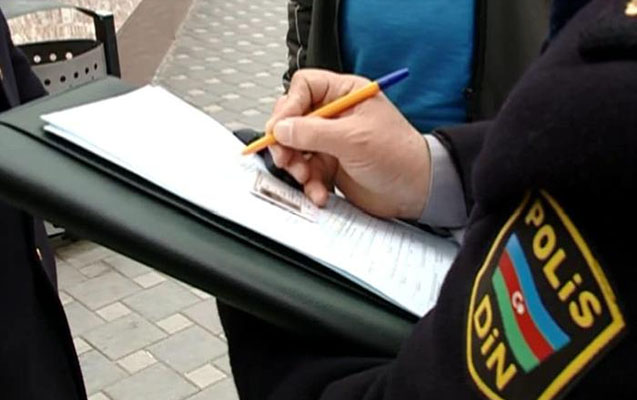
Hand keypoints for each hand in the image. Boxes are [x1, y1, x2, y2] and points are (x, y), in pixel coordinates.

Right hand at [265, 69, 430, 219]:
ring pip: (296, 147)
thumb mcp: (353, 139)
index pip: (304, 87)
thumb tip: (281, 128)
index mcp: (345, 94)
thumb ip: (313, 132)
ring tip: (305, 177)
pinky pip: (307, 170)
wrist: (416, 190)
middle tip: (285, 157)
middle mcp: (335, 114)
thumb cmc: (399, 155)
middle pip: (293, 118)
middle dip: (286, 140)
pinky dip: (309, 183)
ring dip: (295, 165)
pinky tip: (319, 192)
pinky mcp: (330, 164)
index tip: (280, 127)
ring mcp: (331, 140)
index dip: (289, 106)